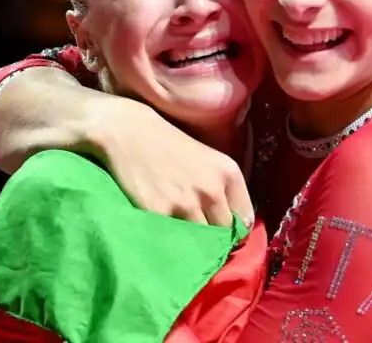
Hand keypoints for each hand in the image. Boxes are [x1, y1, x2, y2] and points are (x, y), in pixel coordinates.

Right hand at [95, 97, 253, 227]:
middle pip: (223, 233)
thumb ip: (221, 187)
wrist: (127, 130)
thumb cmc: (166, 142)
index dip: (233, 228)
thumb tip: (233, 225)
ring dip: (190, 241)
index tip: (219, 231)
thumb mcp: (205, 158)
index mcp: (228, 173)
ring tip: (178, 234)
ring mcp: (186, 203)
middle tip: (197, 233)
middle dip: (212, 236)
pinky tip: (161, 230)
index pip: (244, 219)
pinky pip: (172, 240)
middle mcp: (212, 189)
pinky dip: (168, 240)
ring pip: (200, 241)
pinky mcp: (159, 213)